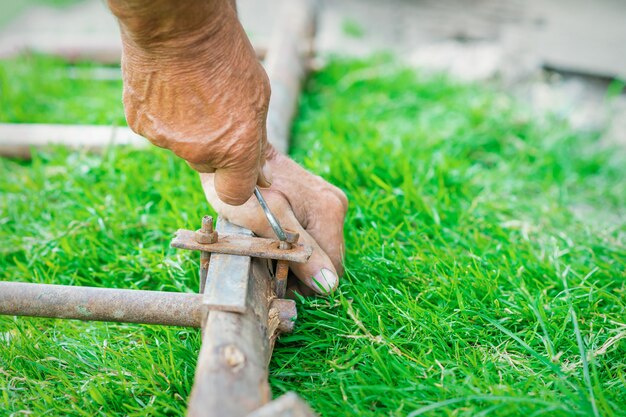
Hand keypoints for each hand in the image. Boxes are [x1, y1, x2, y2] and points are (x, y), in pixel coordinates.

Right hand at [109, 0, 270, 204]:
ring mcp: (166, 141)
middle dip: (215, 148)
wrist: (177, 24)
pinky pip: (158, 132)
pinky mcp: (140, 125)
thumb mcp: (258, 97)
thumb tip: (260, 176)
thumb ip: (256, 142)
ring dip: (189, 130)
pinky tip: (171, 90)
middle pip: (208, 167)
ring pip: (182, 148)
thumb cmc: (225, 54)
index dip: (237, 181)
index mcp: (236, 147)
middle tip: (216, 111)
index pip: (235, 194)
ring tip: (192, 93)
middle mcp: (200, 151)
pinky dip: (164, 117)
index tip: (239, 168)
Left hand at [200, 147, 347, 293]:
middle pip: (327, 259)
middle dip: (300, 267)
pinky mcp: (318, 200)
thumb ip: (299, 252)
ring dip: (297, 255)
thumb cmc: (243, 188)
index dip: (304, 282)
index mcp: (329, 211)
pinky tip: (275, 233)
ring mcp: (328, 201)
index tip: (276, 275)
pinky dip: (296, 242)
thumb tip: (328, 285)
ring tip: (269, 243)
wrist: (234, 153)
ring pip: (320, 249)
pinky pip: (314, 234)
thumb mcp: (265, 223)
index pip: (330, 269)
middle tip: (268, 258)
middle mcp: (335, 205)